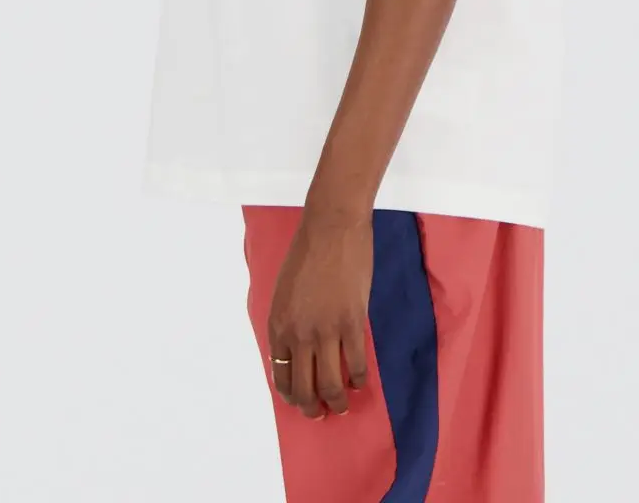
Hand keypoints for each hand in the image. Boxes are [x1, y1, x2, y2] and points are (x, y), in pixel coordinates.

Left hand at [266, 207, 372, 418]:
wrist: (332, 226)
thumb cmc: (306, 251)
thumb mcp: (284, 290)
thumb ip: (289, 321)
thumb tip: (298, 349)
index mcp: (278, 324)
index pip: (281, 375)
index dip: (292, 394)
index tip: (301, 399)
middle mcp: (298, 334)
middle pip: (305, 388)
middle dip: (313, 407)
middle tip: (322, 412)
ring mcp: (326, 330)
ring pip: (331, 385)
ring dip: (337, 402)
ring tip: (342, 405)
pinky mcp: (352, 323)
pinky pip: (356, 364)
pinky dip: (358, 380)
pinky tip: (360, 381)